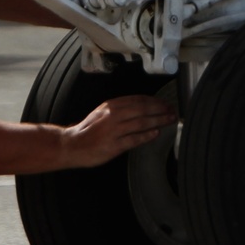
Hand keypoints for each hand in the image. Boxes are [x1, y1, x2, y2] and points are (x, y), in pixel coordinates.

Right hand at [59, 95, 176, 168]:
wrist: (73, 144)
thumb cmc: (88, 130)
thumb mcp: (102, 113)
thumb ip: (119, 109)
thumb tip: (141, 107)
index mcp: (111, 106)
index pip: (137, 100)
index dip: (153, 100)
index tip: (164, 102)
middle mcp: (113, 115)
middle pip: (142, 109)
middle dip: (160, 109)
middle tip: (172, 110)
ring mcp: (114, 130)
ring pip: (140, 122)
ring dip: (158, 121)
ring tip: (169, 120)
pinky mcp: (114, 145)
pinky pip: (133, 139)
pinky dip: (146, 135)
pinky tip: (155, 133)